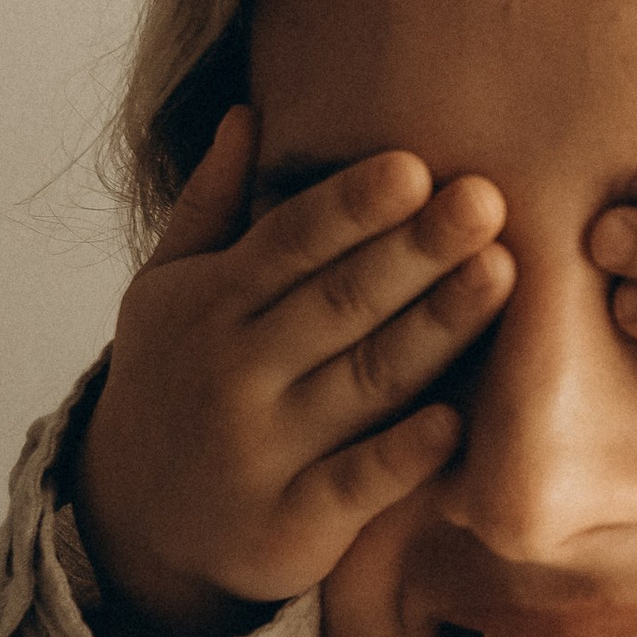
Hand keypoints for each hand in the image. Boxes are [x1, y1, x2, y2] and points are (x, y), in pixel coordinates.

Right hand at [70, 110, 513, 636]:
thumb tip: (248, 111)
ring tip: (501, 274)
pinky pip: (359, 484)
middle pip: (339, 302)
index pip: (289, 243)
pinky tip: (457, 418)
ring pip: (366, 380)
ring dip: (436, 327)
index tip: (416, 167)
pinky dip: (405, 453)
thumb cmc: (176, 379)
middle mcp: (232, 372)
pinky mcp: (292, 525)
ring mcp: (263, 452)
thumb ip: (211, 206)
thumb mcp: (168, 291)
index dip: (352, 206)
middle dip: (415, 251)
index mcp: (209, 304)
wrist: (135, 522)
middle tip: (485, 201)